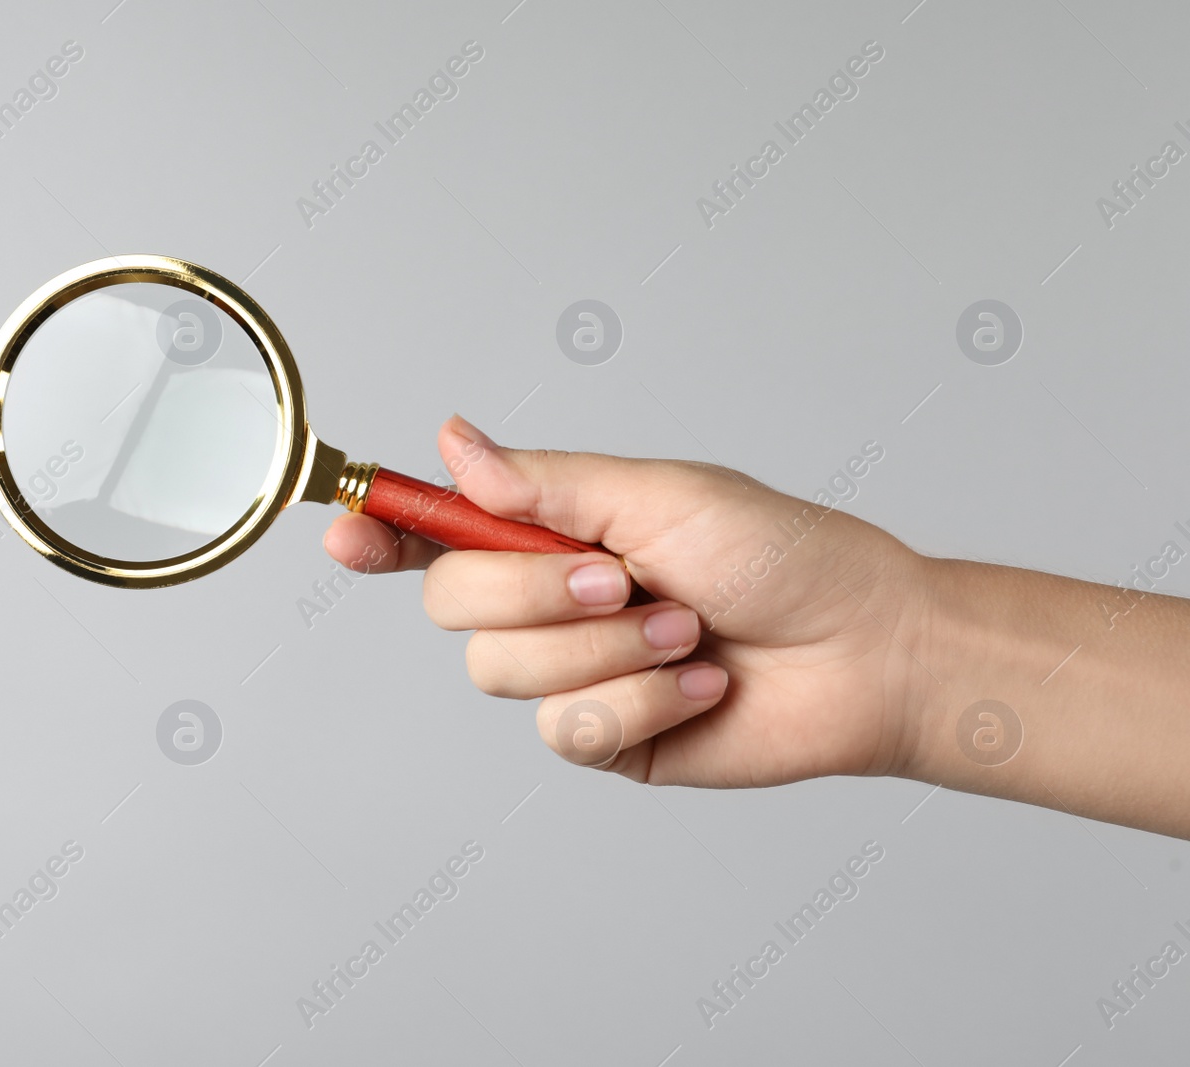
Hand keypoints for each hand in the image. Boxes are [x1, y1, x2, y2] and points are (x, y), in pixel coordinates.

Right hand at [323, 416, 929, 786]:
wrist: (861, 651)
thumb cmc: (780, 555)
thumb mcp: (659, 494)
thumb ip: (545, 483)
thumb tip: (453, 441)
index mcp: (553, 531)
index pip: (436, 533)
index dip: (380, 532)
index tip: (345, 532)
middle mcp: (549, 603)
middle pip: (452, 606)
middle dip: (538, 592)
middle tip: (626, 579)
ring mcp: (572, 673)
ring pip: (505, 673)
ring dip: (608, 649)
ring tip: (686, 629)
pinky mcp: (603, 737)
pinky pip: (566, 729)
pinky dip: (641, 703)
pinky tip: (698, 684)